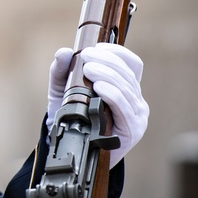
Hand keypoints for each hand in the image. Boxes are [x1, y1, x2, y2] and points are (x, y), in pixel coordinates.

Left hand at [46, 43, 148, 167]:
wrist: (72, 150)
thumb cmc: (72, 119)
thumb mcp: (62, 91)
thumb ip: (61, 72)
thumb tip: (63, 51)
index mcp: (125, 89)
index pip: (132, 64)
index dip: (118, 52)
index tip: (97, 47)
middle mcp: (136, 101)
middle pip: (128, 73)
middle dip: (107, 60)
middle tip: (87, 56)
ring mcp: (137, 116)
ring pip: (127, 88)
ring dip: (107, 74)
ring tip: (89, 68)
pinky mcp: (132, 130)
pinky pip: (124, 107)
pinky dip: (112, 94)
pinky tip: (98, 87)